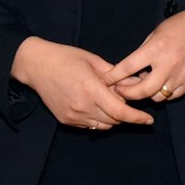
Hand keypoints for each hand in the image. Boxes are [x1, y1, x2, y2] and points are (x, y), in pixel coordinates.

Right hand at [13, 37, 153, 129]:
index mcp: (91, 90)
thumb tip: (136, 82)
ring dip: (112, 118)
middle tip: (125, 99)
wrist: (36, 66)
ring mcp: (73, 116)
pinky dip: (99, 119)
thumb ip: (116, 75)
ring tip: (109, 101)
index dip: (137, 118)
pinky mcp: (66, 120)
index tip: (149, 119)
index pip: (120, 112)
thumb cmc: (66, 58)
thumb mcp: (94, 61)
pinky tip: (95, 105)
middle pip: (115, 120)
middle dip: (125, 113)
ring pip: (104, 126)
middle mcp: (82, 107)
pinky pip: (90, 126)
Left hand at [103, 2, 184, 103]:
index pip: (129, 67)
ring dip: (146, 94)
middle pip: (143, 91)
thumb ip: (143, 53)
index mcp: (156, 48)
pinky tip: (159, 84)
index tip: (104, 80)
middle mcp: (168, 64)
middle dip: (127, 93)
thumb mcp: (156, 33)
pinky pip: (171, 96)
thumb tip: (128, 71)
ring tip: (143, 84)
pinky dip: (162, 93)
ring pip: (157, 97)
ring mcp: (181, 75)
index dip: (113, 76)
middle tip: (120, 90)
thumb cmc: (179, 27)